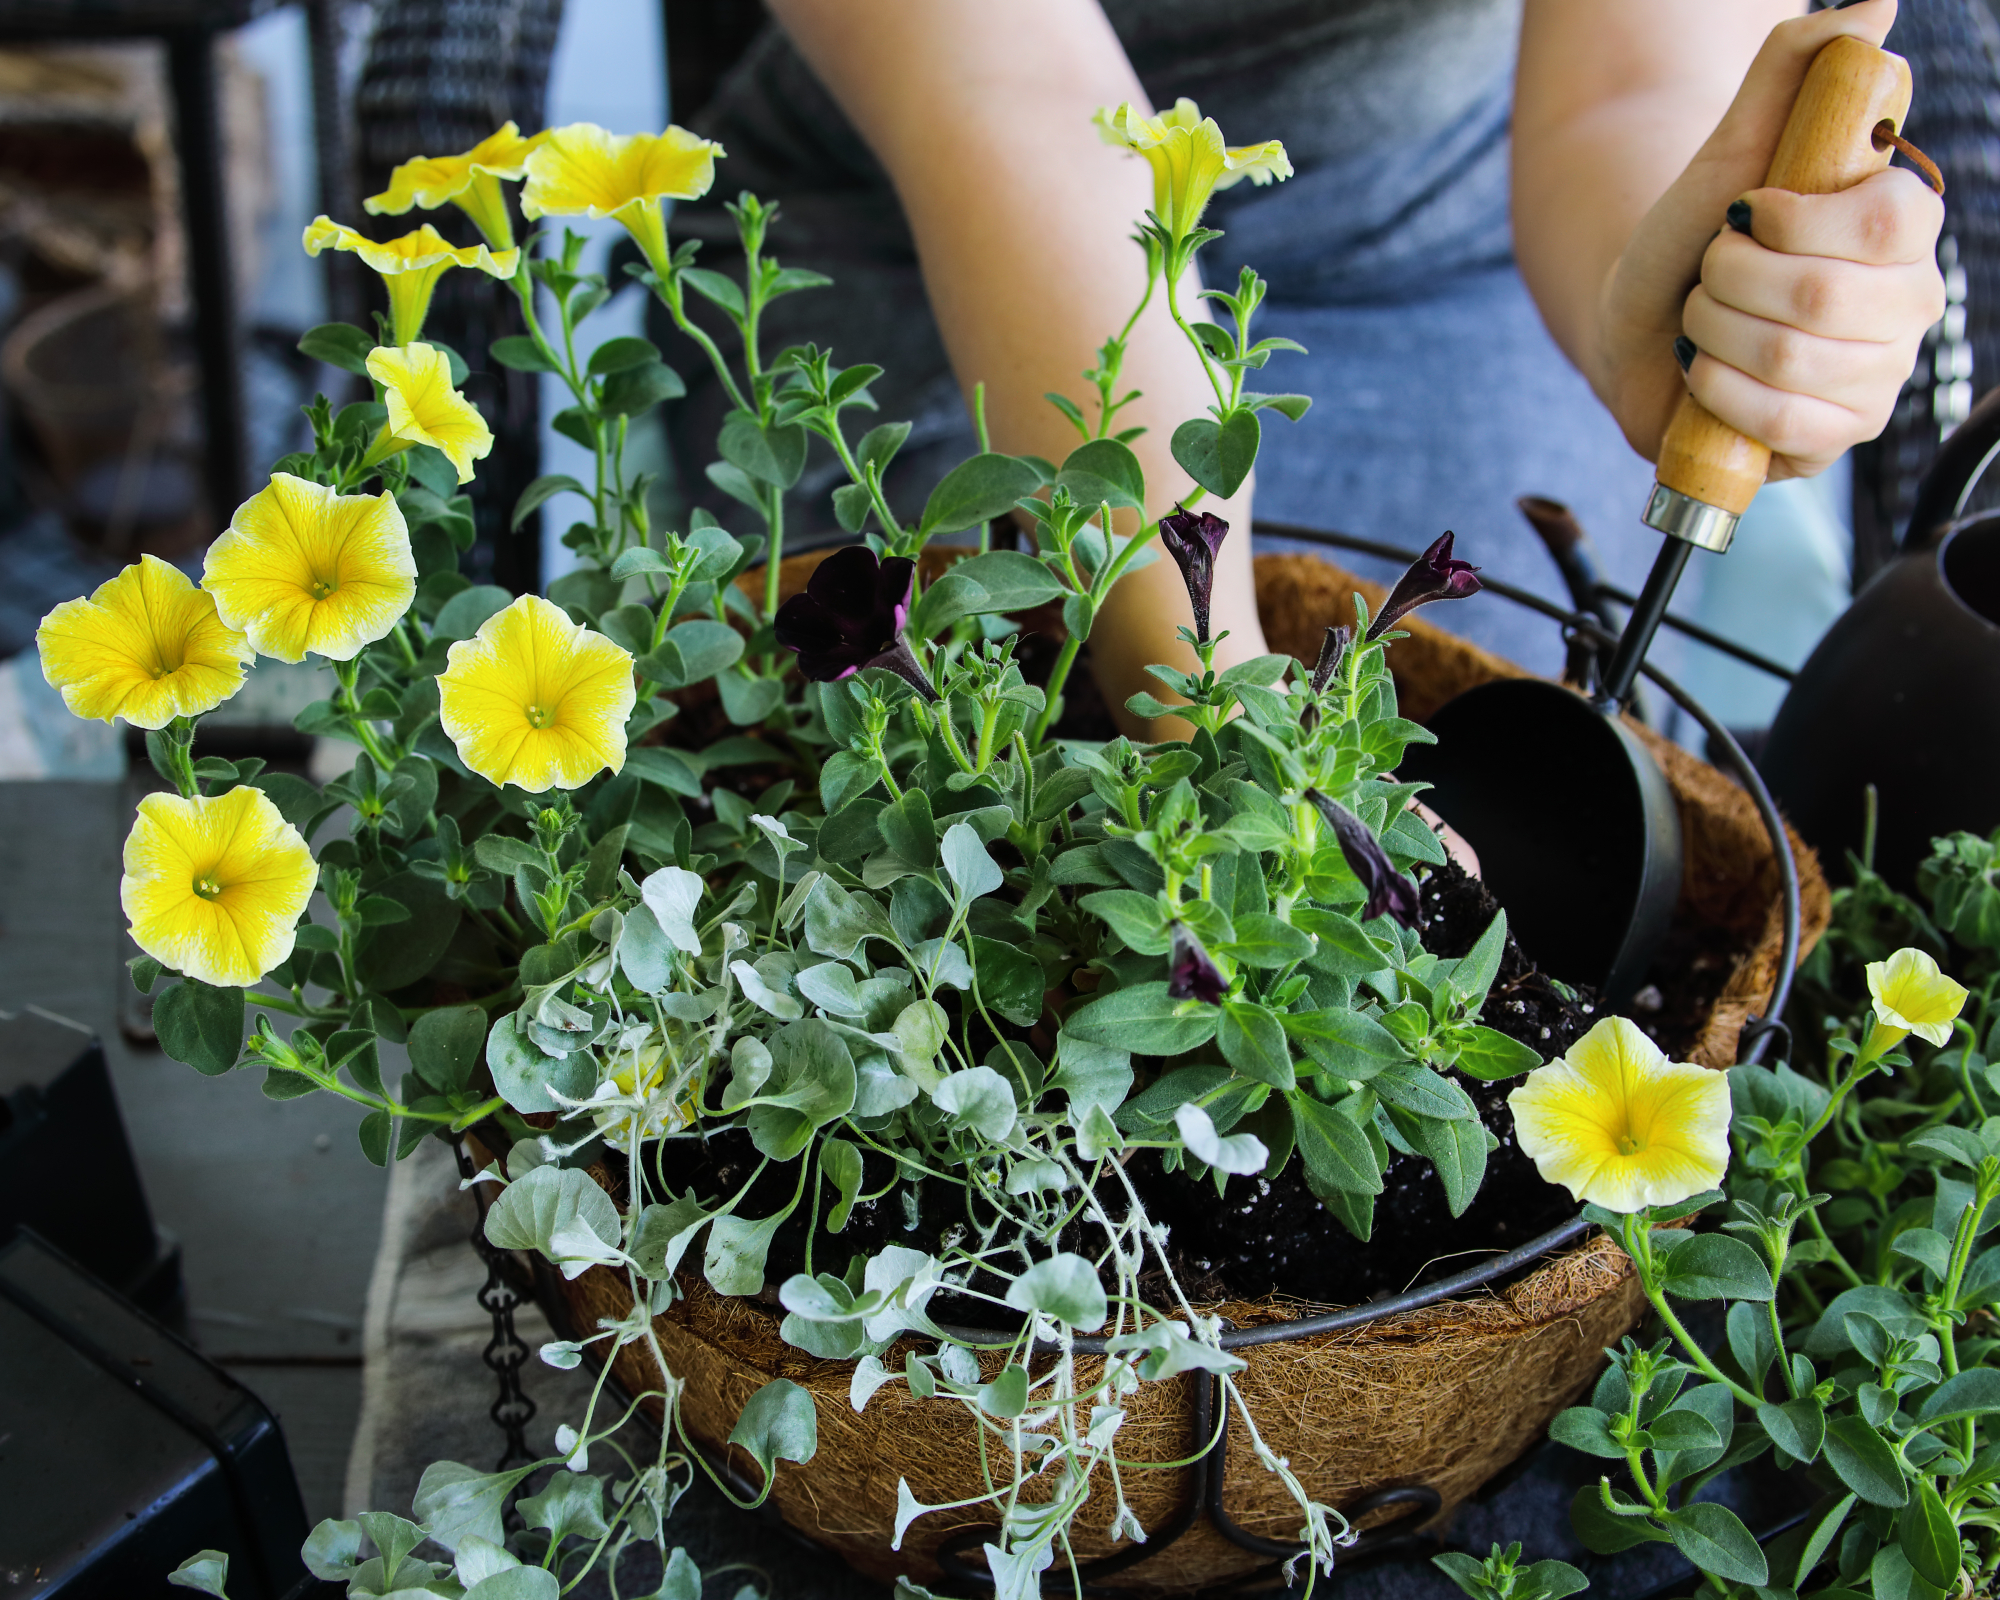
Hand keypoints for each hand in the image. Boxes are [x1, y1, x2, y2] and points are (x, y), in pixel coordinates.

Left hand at [1595, 0, 1943, 481]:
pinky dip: (1720, 391)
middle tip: (1709, 277)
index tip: (1745, 215)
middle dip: (1729, 282)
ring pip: (1793, 361)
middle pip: (1822, 297)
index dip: (1795, 221)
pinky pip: (1784, 423)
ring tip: (1703, 322)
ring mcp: (1877, 379)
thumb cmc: (1692, 238)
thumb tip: (1871, 9)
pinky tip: (1703, 372)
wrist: (1639, 327)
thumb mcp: (1731, 145)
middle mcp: (1907, 305)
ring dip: (1714, 334)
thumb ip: (1793, 70)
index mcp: (1903, 228)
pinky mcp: (1835, 441)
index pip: (1890, 219)